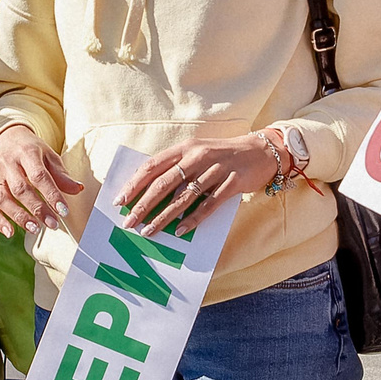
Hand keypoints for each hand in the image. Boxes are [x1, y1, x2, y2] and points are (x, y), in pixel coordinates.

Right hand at [0, 123, 82, 237]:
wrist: (4, 139)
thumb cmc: (30, 150)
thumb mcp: (49, 156)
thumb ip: (61, 175)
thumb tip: (77, 189)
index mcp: (26, 152)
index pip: (39, 175)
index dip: (51, 194)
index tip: (63, 211)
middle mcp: (8, 164)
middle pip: (20, 189)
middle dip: (37, 208)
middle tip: (53, 224)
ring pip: (2, 198)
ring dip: (18, 216)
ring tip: (35, 229)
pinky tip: (10, 232)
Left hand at [119, 135, 281, 237]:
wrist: (260, 151)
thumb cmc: (221, 155)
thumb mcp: (196, 153)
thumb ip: (175, 167)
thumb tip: (147, 190)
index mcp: (185, 148)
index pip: (152, 166)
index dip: (134, 184)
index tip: (120, 201)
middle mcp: (198, 157)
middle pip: (164, 184)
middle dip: (143, 205)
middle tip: (129, 222)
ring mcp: (215, 169)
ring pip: (183, 197)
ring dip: (164, 217)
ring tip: (149, 231)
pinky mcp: (232, 183)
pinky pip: (208, 205)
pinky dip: (193, 219)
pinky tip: (180, 231)